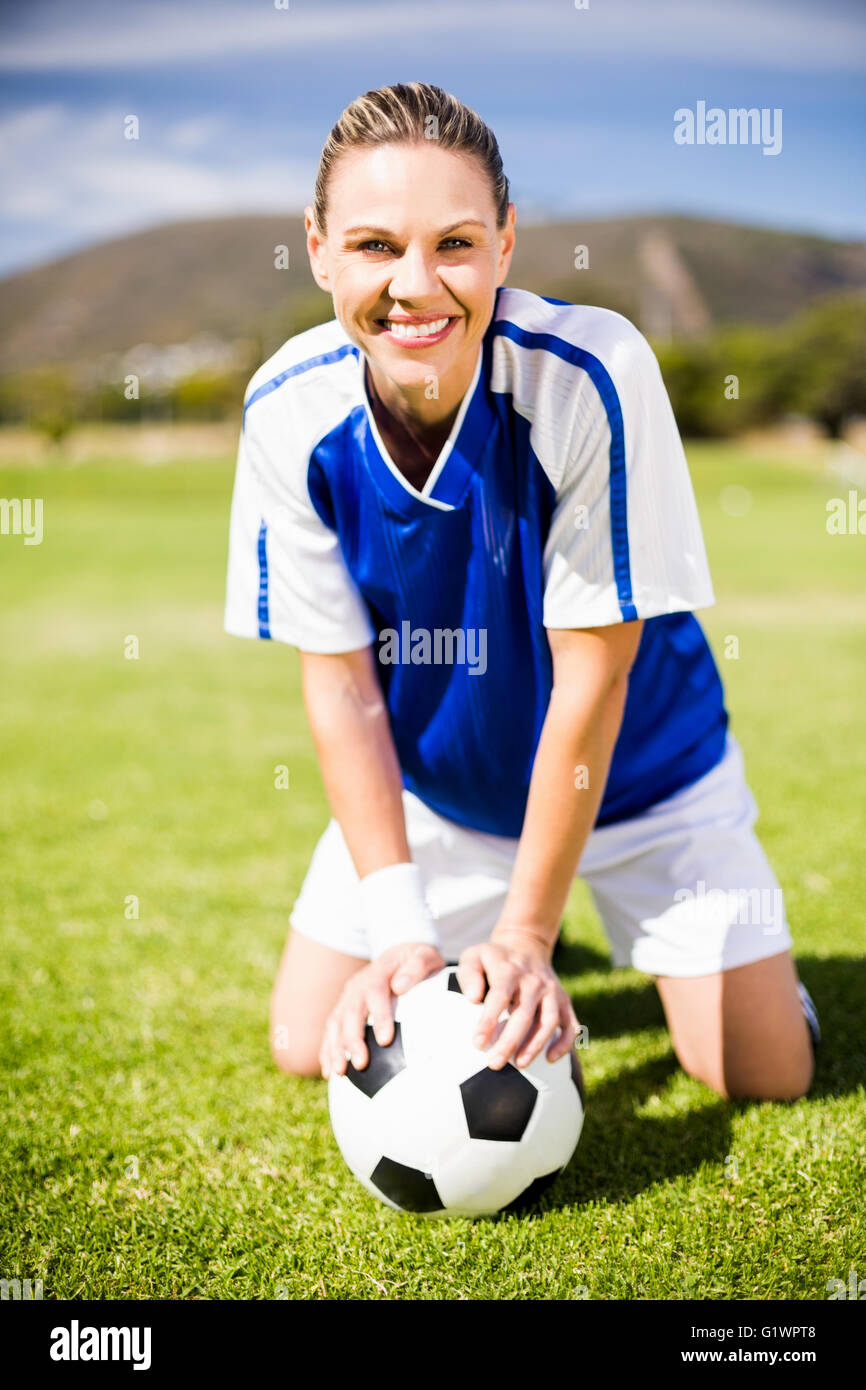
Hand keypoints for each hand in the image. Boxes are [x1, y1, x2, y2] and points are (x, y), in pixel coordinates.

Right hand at [319, 942, 444, 1078]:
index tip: (385, 1041)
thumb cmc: (415, 960)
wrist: (397, 954)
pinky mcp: (342, 1008)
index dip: (379, 1017)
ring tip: (339, 1073)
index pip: (375, 994)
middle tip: (360, 1064)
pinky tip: (329, 1070)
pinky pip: (331, 1030)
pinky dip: (327, 1049)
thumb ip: (416, 967)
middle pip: (351, 1012)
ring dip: (335, 1048)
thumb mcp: (424, 956)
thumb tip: (401, 986)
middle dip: (353, 1040)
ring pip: (335, 1023)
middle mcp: (358, 986)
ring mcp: (347, 997)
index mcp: (378, 974)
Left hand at [457, 927, 579, 1070]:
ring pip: (549, 1021)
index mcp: (509, 970)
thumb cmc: (493, 959)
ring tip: (519, 1064)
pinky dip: (564, 1042)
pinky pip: (571, 1024)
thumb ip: (469, 975)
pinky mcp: (565, 1001)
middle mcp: (534, 981)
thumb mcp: (474, 956)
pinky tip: (551, 1059)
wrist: (526, 945)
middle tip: (495, 1064)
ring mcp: (551, 991)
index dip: (489, 1021)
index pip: (500, 997)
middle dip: (510, 1041)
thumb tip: (473, 998)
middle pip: (524, 1014)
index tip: (478, 1044)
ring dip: (536, 1044)